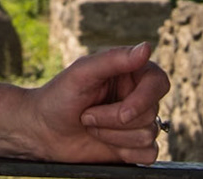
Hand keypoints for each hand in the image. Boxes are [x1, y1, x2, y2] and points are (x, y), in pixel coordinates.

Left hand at [21, 42, 169, 162]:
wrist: (43, 131)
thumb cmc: (59, 96)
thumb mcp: (82, 73)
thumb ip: (114, 59)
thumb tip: (147, 48)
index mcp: (130, 72)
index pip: (159, 83)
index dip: (144, 100)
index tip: (121, 112)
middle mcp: (138, 96)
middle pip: (150, 114)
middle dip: (114, 120)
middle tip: (87, 115)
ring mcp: (137, 122)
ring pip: (148, 135)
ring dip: (112, 136)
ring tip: (90, 126)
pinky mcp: (135, 146)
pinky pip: (149, 154)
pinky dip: (124, 152)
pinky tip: (103, 142)